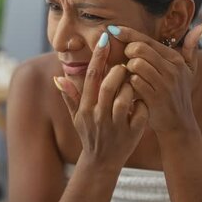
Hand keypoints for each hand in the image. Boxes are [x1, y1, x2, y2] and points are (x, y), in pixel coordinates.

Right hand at [54, 32, 149, 170]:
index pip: (91, 77)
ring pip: (124, 100)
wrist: (101, 163)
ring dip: (131, 87)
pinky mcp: (131, 134)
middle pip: (108, 87)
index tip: (105, 38)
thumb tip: (58, 77)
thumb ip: (70, 96)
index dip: (98, 56)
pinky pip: (140, 114)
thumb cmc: (90, 134)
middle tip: (125, 63)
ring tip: (134, 81)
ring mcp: (115, 126)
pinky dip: (143, 104)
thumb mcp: (77, 117)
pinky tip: (143, 99)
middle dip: (118, 71)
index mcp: (86, 108)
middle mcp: (99, 116)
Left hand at [106, 23, 201, 136]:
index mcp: (176, 59)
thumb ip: (191, 48)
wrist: (178, 125)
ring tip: (128, 76)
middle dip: (127, 53)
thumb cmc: (178, 94)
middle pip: (139, 49)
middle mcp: (172, 69)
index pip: (147, 40)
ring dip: (127, 70)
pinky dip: (127, 84)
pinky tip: (128, 88)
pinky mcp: (156, 97)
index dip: (128, 33)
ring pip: (136, 64)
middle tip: (125, 61)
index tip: (113, 29)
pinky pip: (134, 82)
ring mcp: (165, 83)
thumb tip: (201, 25)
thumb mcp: (189, 71)